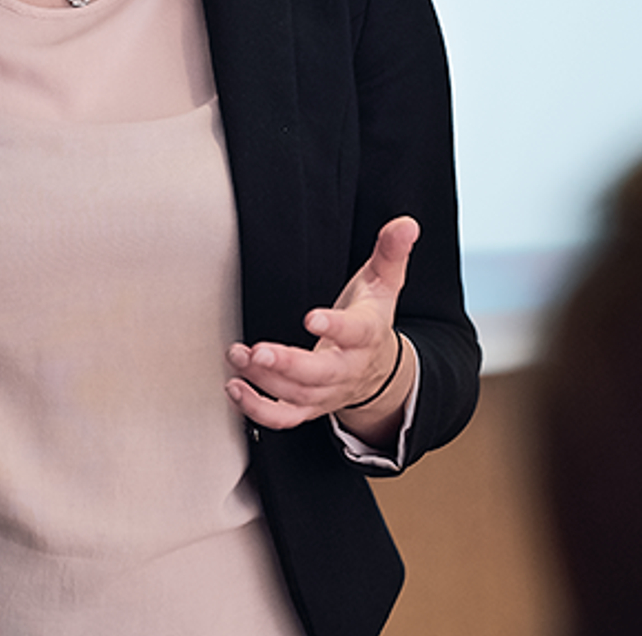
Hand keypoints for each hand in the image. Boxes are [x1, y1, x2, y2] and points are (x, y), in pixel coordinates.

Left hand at [224, 216, 418, 430]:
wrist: (379, 371)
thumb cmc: (371, 319)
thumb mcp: (384, 284)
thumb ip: (390, 252)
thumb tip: (406, 224)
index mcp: (367, 335)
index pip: (357, 333)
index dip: (336, 327)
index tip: (311, 317)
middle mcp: (347, 369)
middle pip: (321, 374)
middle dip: (289, 365)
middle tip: (257, 351)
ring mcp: (327, 392)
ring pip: (298, 396)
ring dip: (264, 380)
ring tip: (237, 356)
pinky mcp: (308, 407)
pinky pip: (285, 418)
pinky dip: (259, 410)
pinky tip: (235, 389)